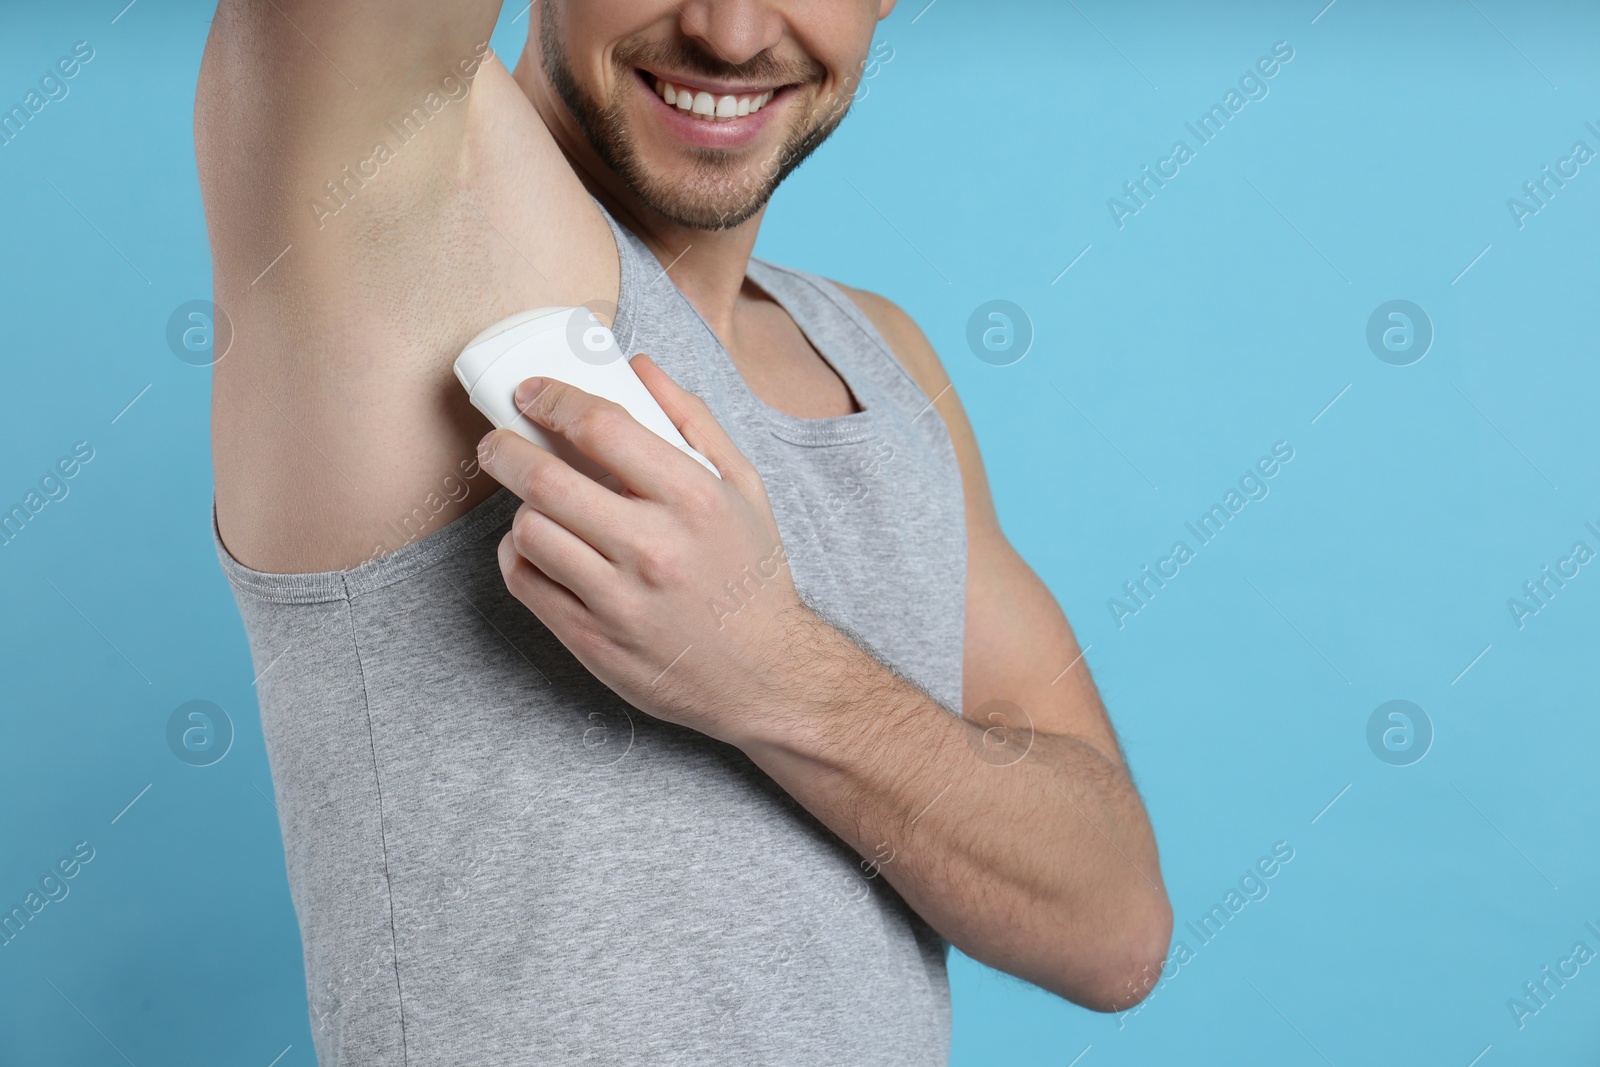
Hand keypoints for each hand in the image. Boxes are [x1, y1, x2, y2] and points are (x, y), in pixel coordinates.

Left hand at [475, 353, 814, 747]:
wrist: (765, 675)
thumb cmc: (751, 577)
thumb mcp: (744, 488)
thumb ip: (693, 421)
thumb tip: (639, 366)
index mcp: (696, 499)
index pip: (603, 427)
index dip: (554, 400)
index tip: (532, 393)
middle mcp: (655, 548)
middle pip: (547, 479)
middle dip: (506, 449)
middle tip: (497, 442)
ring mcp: (620, 600)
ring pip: (530, 531)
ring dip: (522, 509)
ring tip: (536, 505)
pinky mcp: (593, 641)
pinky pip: (526, 583)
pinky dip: (520, 556)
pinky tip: (539, 548)